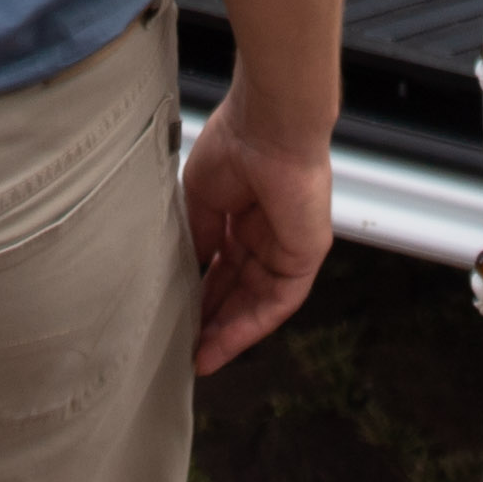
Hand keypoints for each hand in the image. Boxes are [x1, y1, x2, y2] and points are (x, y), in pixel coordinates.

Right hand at [178, 106, 332, 374]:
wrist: (267, 125)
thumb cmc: (235, 144)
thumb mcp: (201, 198)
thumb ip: (198, 236)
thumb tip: (189, 272)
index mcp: (243, 215)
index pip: (222, 266)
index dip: (200, 294)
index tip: (177, 316)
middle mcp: (267, 233)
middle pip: (239, 289)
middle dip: (213, 320)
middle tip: (185, 348)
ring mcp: (288, 245)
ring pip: (258, 302)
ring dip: (228, 332)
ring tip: (199, 356)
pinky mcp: (305, 255)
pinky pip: (279, 301)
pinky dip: (250, 325)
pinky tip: (221, 343)